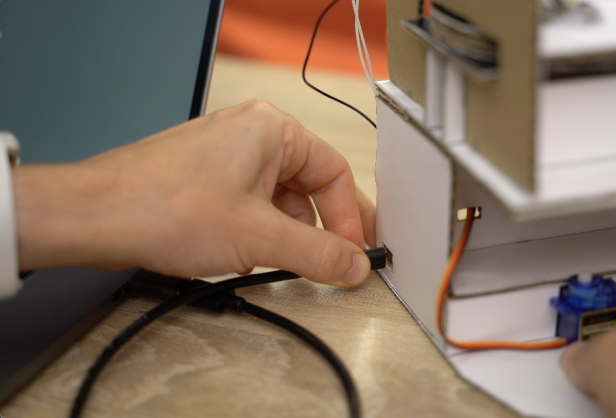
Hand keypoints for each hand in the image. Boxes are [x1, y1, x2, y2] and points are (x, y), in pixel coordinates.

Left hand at [12, 99, 375, 285]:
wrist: (93, 217)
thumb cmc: (164, 207)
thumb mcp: (259, 238)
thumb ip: (317, 253)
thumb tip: (353, 264)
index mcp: (272, 130)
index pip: (334, 173)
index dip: (349, 218)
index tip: (355, 253)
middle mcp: (250, 134)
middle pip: (308, 185)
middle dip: (319, 229)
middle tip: (334, 263)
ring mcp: (225, 154)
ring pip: (278, 198)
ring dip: (287, 235)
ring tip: (283, 265)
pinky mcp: (205, 177)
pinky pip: (250, 204)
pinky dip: (259, 232)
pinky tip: (250, 257)